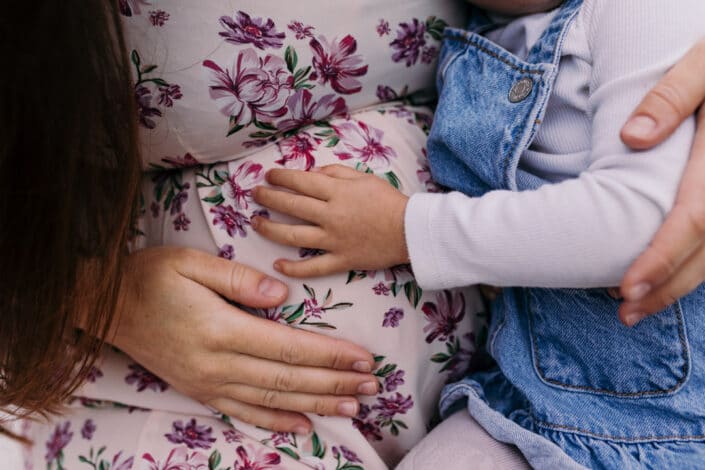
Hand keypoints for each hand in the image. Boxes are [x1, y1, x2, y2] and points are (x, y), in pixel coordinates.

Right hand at [111, 247, 377, 433]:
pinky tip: (304, 426)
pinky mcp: (201, 391)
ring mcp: (209, 383)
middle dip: (335, 382)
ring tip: (354, 405)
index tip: (363, 358)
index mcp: (222, 329)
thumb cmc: (151, 278)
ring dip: (317, 403)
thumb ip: (238, 279)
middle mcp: (219, 364)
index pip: (290, 348)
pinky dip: (277, 420)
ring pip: (274, 399)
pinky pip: (245, 412)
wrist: (106, 308)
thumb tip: (281, 296)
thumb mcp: (191, 262)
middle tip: (372, 384)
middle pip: (290, 378)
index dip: (330, 355)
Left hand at [251, 165, 409, 277]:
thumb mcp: (364, 178)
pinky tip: (277, 264)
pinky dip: (294, 268)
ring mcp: (334, 240)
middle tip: (255, 194)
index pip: (301, 182)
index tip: (268, 175)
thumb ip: (336, 173)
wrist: (411, 231)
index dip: (280, 177)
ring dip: (271, 228)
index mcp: (338, 192)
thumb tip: (312, 174)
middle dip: (269, 198)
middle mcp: (331, 215)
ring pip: (294, 236)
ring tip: (256, 223)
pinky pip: (313, 267)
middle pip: (291, 205)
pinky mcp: (342, 260)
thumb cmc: (388, 201)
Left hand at [618, 39, 704, 325]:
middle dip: (666, 288)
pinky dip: (696, 266)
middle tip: (624, 314)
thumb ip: (674, 96)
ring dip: (679, 287)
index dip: (660, 259)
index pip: (693, 221)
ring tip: (638, 308)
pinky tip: (667, 279)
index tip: (625, 287)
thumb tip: (631, 138)